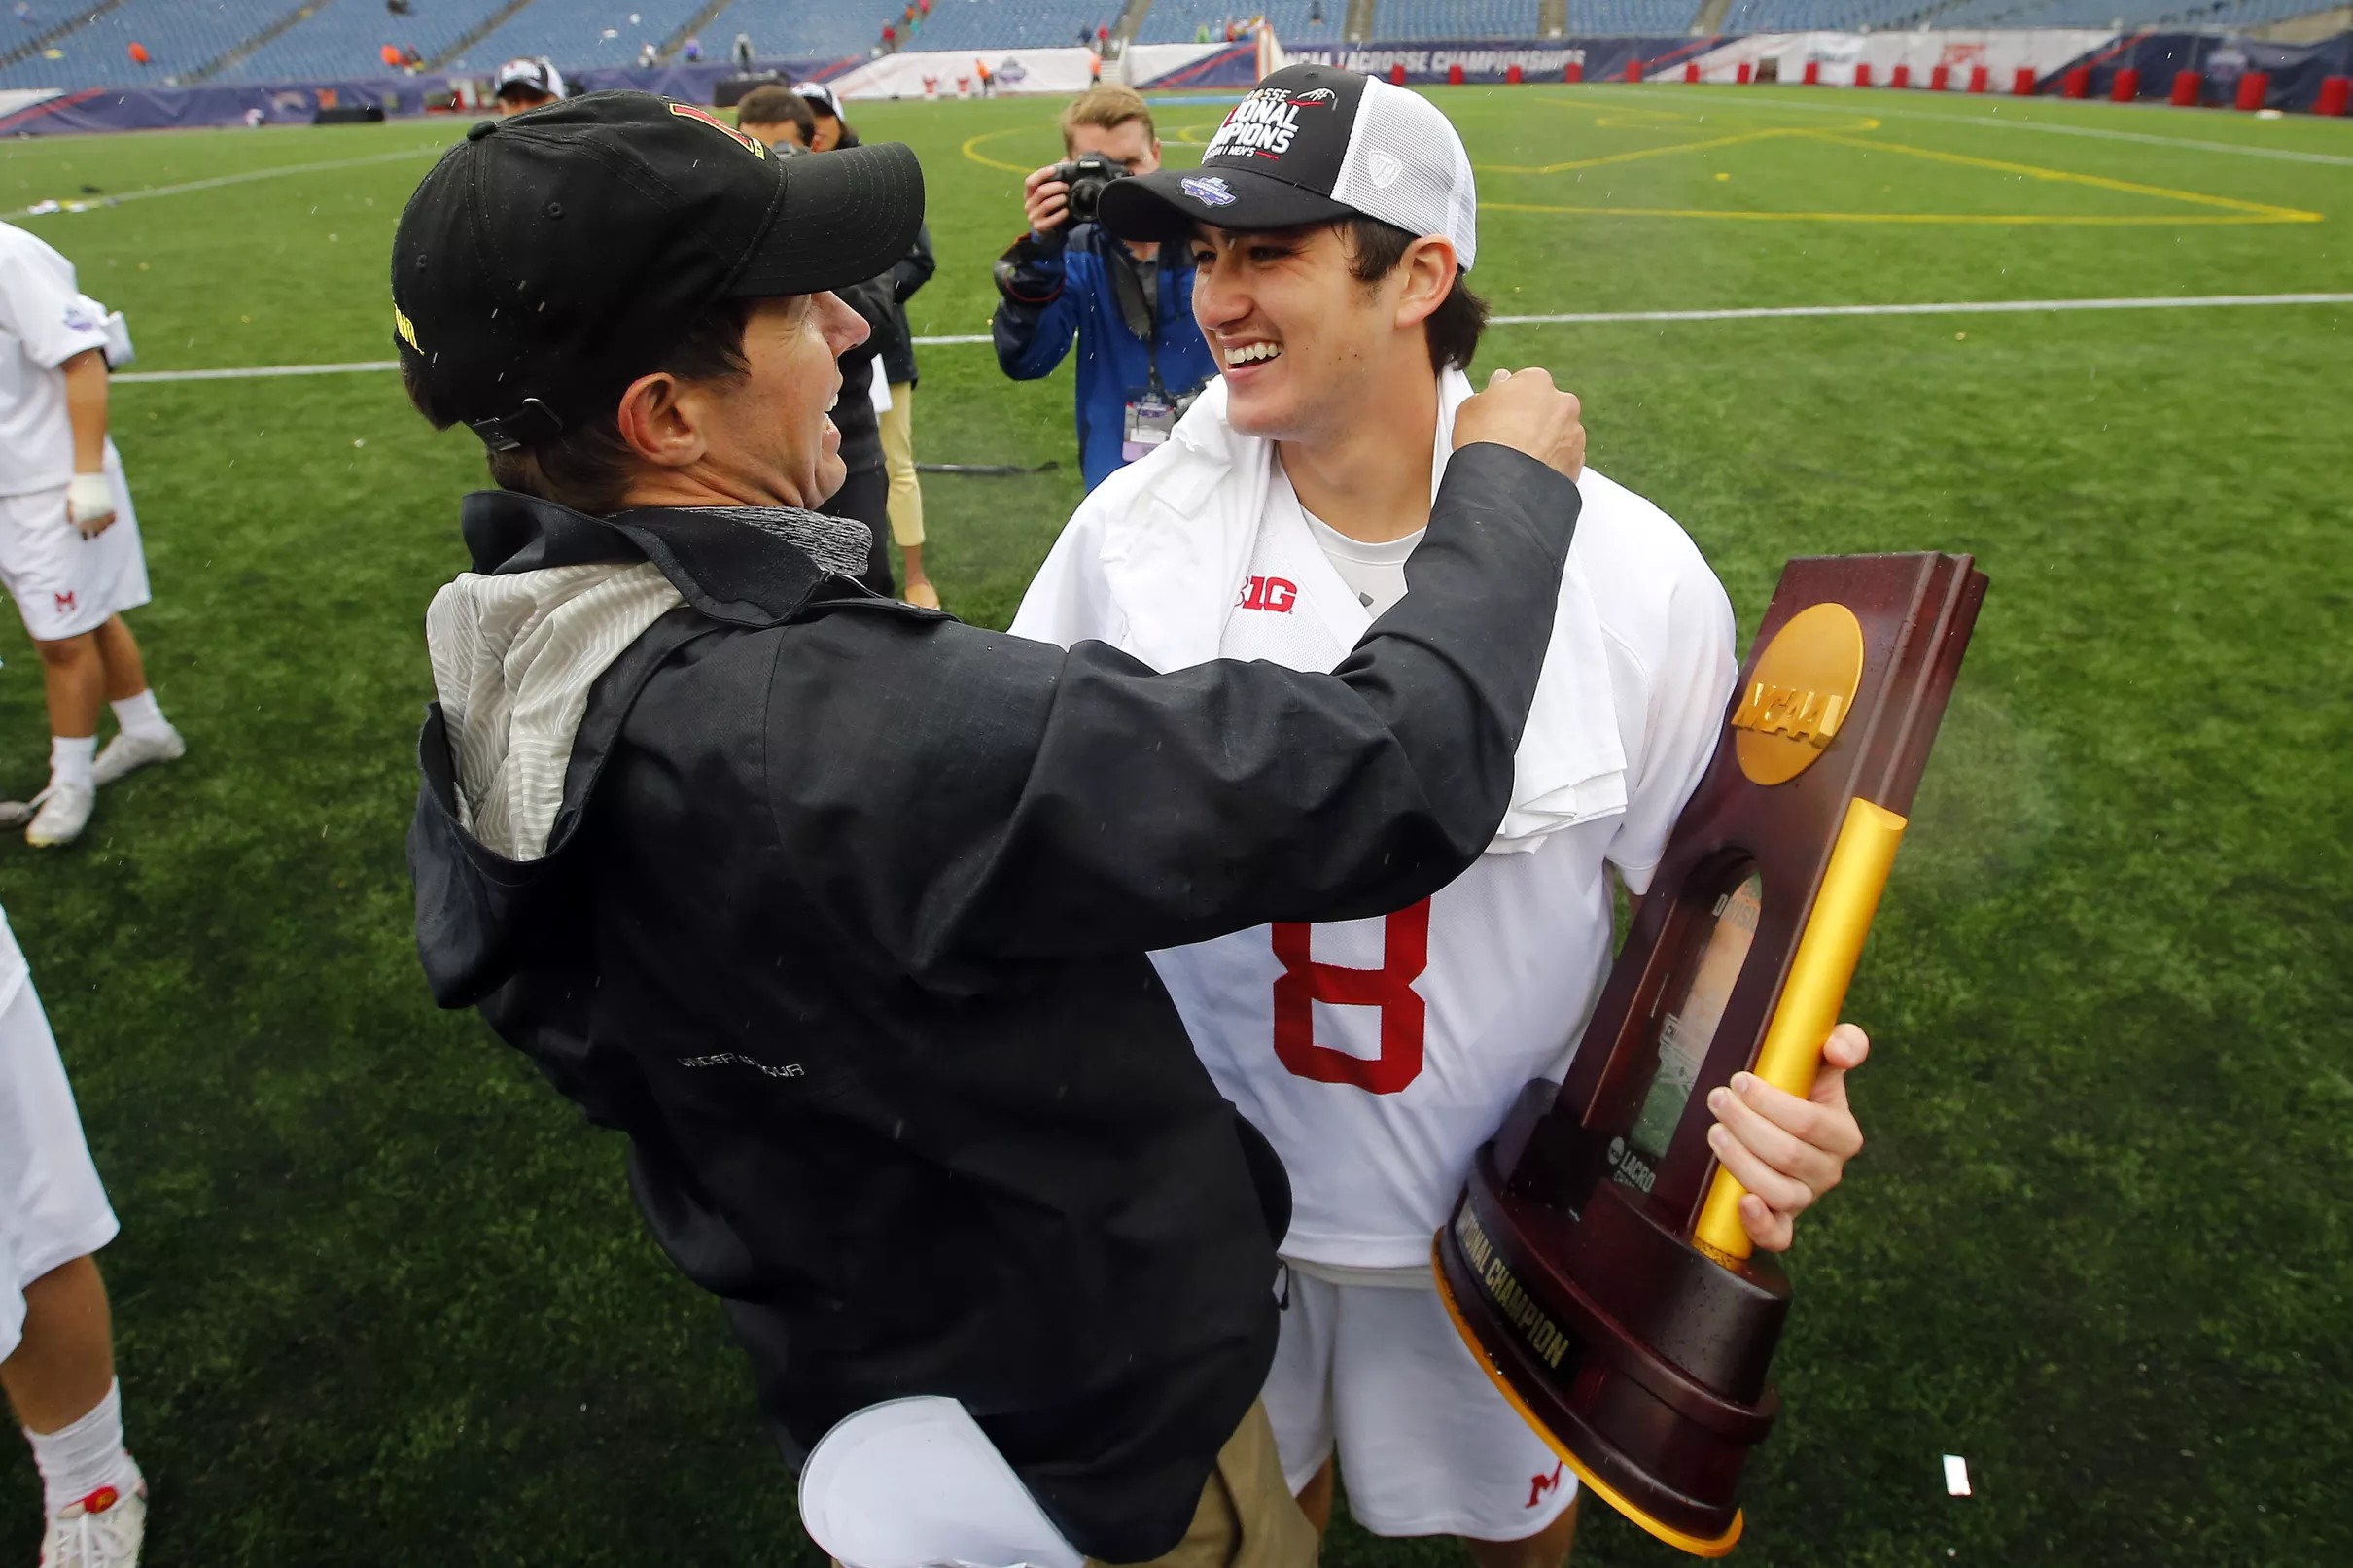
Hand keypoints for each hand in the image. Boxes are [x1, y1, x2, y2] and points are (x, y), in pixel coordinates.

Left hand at [65, 471, 113, 537]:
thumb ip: (70, 513)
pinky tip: (109, 523)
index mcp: (81, 513)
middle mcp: (91, 513)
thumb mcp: (70, 501)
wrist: (89, 476)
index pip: (83, 529)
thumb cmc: (77, 488)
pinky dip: (111, 521)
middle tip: (94, 537)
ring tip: (101, 531)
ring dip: (103, 529)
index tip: (84, 538)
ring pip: (104, 525)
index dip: (84, 535)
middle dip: (94, 534)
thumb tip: (72, 523)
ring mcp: (101, 510)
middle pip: (95, 529)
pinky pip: (112, 518)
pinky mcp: (108, 505)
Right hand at [1023, 163, 1071, 236]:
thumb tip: (1065, 159)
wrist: (1048, 230)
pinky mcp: (1039, 227)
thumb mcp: (1051, 192)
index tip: (1054, 169)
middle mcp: (1028, 204)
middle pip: (1040, 192)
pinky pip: (1050, 220)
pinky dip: (1060, 215)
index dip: (1042, 174)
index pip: (1030, 181)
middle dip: (1055, 187)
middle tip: (1066, 186)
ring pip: (1046, 205)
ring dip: (1058, 200)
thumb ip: (1057, 176)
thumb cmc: (1050, 207)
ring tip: (1066, 198)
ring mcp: (1033, 216)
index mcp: (1029, 193)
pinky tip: (1066, 211)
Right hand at [1452, 367, 1583, 480]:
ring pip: (1558, 433)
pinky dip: (1550, 464)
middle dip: (1531, 419)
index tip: (1499, 412)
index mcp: (1537, 381)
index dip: (1509, 400)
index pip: (1524, 383)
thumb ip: (1487, 394)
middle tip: (1507, 436)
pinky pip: (1563, 459)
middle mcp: (1562, 403)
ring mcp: (1573, 433)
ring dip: (1543, 441)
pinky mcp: (1577, 462)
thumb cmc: (1484, 442)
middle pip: (1546, 406)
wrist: (1500, 485)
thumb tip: (1489, 395)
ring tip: (1517, 458)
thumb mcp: (1470, 407)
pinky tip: (1530, 471)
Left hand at [1704, 1022, 1868, 1252]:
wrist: (1781, 1124)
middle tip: (1717, 1099)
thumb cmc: (1801, 1090)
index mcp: (1843, 1134)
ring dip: (1740, 1161)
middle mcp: (1828, 1171)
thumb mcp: (1821, 1062)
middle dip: (1746, 1125)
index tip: (1739, 1081)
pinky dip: (1761, 1225)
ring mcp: (1805, 1198)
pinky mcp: (1782, 1220)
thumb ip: (1844, 1043)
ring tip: (1715, 1132)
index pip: (1809, 1123)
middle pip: (1787, 1155)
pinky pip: (1779, 1237)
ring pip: (1777, 1191)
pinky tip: (1742, 1202)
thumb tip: (1843, 1050)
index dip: (1772, 1103)